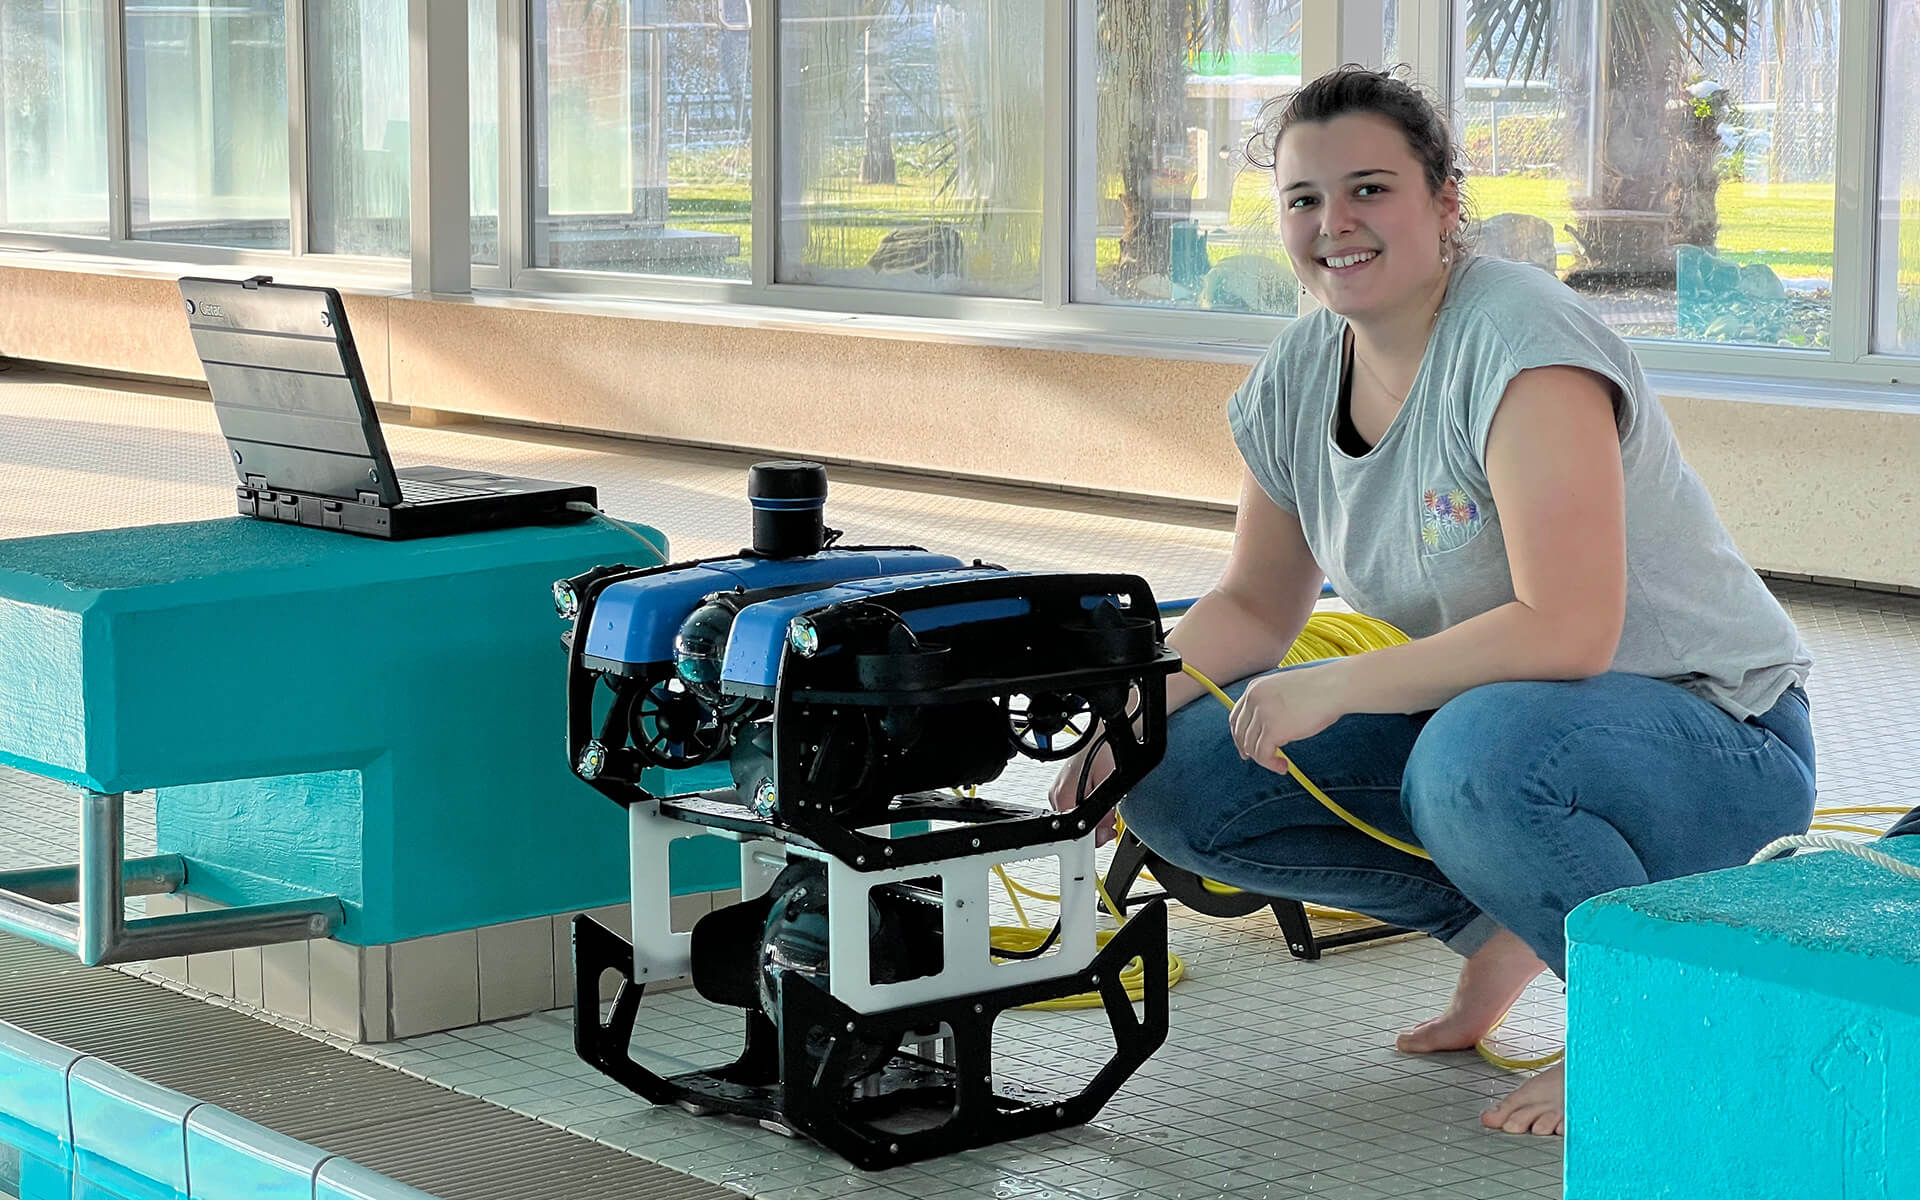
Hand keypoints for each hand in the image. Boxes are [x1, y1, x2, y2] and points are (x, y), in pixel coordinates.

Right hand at [1048, 739, 1120, 845]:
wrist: (1098, 734)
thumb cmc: (1103, 750)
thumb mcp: (1109, 784)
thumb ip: (1104, 813)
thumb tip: (1100, 834)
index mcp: (1063, 795)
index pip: (1074, 833)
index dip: (1094, 837)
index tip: (1107, 830)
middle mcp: (1055, 794)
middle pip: (1074, 827)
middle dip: (1095, 826)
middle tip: (1110, 813)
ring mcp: (1056, 791)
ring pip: (1075, 818)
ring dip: (1092, 817)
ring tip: (1104, 799)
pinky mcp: (1061, 788)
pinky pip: (1074, 807)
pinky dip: (1087, 807)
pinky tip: (1096, 795)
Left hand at [1228, 666, 1346, 774]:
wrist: (1333, 687)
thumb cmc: (1319, 689)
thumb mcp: (1285, 690)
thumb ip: (1271, 704)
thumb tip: (1269, 730)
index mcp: (1254, 688)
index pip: (1236, 717)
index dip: (1238, 736)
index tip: (1246, 748)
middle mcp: (1253, 700)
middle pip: (1240, 733)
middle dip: (1248, 750)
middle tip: (1260, 760)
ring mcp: (1261, 715)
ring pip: (1251, 747)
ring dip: (1264, 760)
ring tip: (1282, 764)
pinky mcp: (1272, 730)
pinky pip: (1263, 755)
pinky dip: (1271, 765)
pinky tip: (1284, 767)